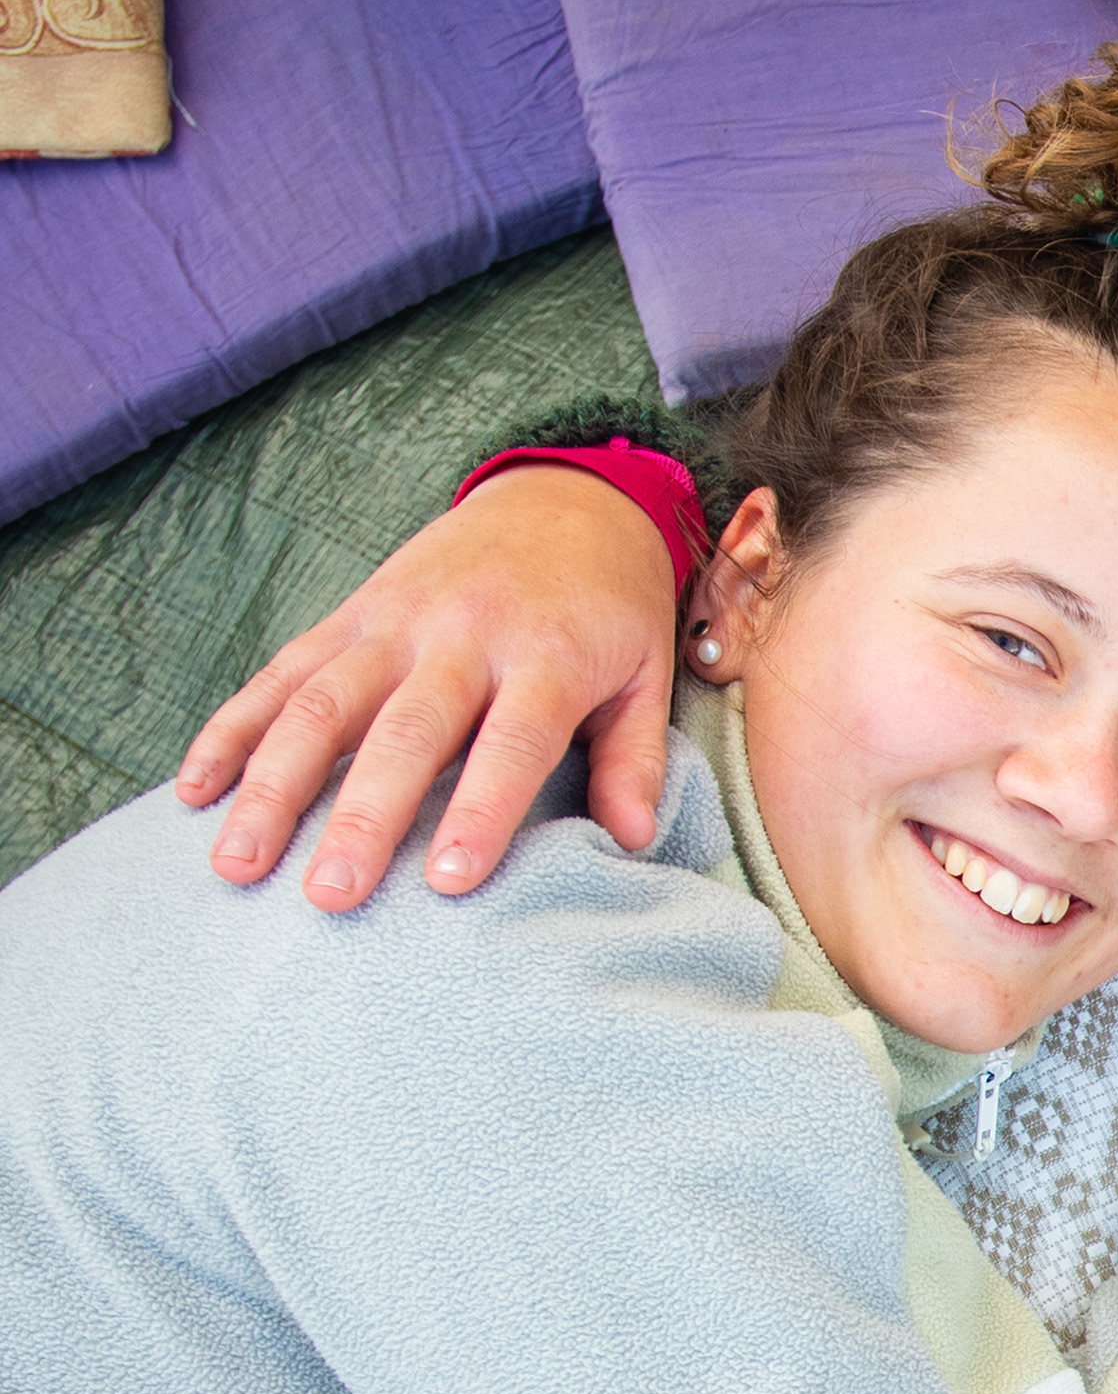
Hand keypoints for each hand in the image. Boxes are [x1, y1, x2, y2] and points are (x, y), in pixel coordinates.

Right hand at [174, 464, 678, 909]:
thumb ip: (635, 757)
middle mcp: (461, 636)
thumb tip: (631, 838)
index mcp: (546, 656)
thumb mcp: (645, 673)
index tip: (448, 881)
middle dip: (362, 816)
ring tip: (237, 862)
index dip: (480, 811)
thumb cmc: (610, 608)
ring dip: (272, 786)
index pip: (510, 741)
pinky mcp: (348, 614)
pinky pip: (280, 674)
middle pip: (402, 732)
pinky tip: (195, 790)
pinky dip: (232, 730)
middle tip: (330, 895)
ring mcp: (392, 622)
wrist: (566, 499)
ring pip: (320, 704)